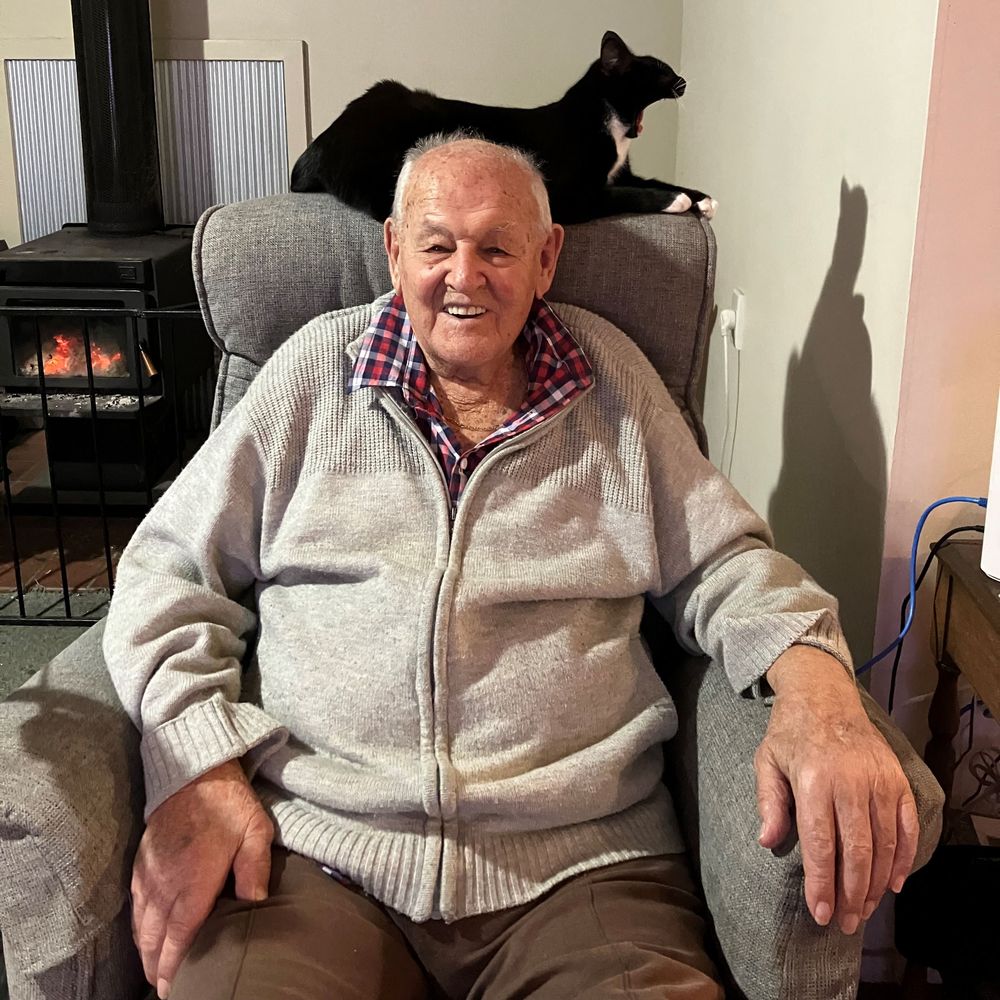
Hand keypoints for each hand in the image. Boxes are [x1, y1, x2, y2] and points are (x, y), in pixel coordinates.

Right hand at [130, 759, 273, 997]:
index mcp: (194, 881)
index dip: (175, 967)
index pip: (180, 937)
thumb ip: (255, 869)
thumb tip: (257, 905)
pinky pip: (135, 906)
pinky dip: (138, 928)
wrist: (194, 771)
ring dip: (146, 951)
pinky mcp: (142, 864)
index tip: (176, 989)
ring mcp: (150, 875)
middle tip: (168, 988)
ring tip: (155, 971)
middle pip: (155, 939)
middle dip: (157, 967)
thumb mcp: (255, 830)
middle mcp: (166, 884)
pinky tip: (145, 936)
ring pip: (141, 926)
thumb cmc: (229, 803)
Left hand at [754, 646, 918, 933]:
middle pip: (857, 851)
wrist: (824, 694)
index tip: (820, 913)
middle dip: (851, 894)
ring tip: (864, 910)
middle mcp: (850, 782)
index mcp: (813, 780)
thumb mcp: (766, 760)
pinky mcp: (897, 779)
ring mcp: (878, 780)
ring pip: (884, 844)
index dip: (822, 883)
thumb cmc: (790, 731)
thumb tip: (767, 841)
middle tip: (844, 923)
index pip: (821, 843)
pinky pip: (906, 825)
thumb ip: (770, 802)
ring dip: (876, 883)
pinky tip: (894, 882)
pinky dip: (904, 857)